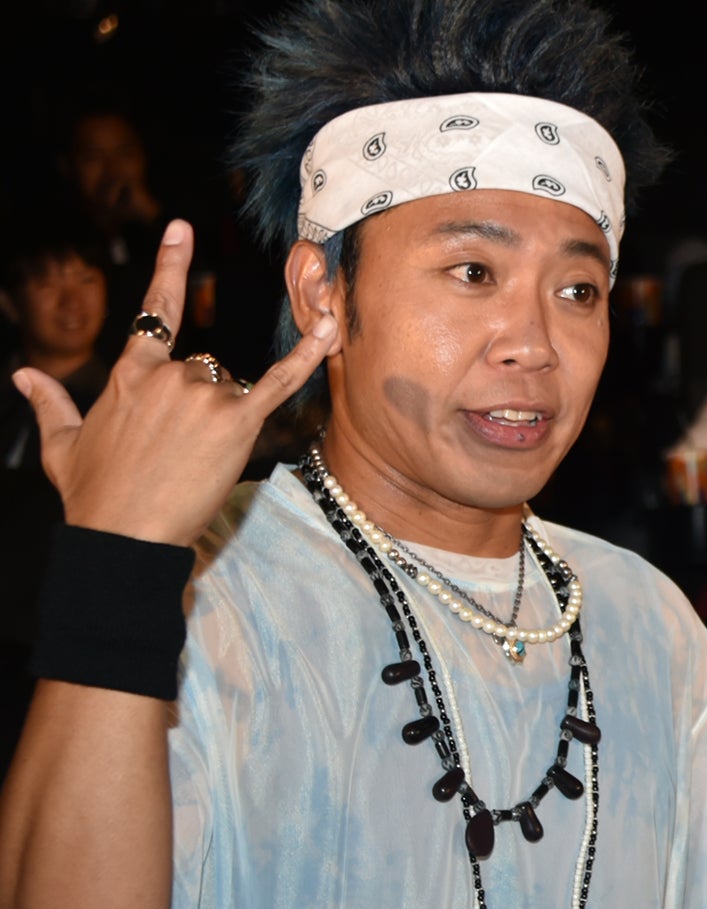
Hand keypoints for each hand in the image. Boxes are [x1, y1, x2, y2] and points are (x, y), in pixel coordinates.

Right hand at [11, 219, 336, 546]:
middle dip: (198, 404)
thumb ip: (50, 404)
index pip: (154, 310)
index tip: (183, 230)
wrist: (123, 534)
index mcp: (130, 373)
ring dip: (222, 418)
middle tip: (176, 453)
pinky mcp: (239, 422)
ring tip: (194, 462)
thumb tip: (22, 377)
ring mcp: (205, 395)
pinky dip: (308, 355)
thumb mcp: (62, 445)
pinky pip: (281, 381)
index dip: (171, 268)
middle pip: (202, 368)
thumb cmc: (94, 495)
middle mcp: (169, 375)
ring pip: (230, 388)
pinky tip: (330, 328)